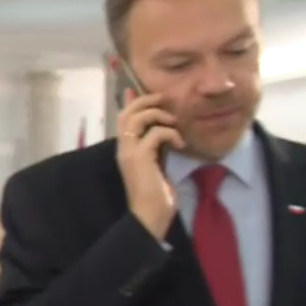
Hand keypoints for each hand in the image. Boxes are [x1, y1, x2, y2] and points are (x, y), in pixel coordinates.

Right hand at [116, 89, 184, 239]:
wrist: (150, 215)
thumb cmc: (156, 194)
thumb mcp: (158, 163)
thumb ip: (158, 145)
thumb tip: (165, 128)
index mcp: (126, 149)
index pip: (124, 118)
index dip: (133, 102)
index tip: (141, 90)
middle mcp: (123, 148)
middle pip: (127, 113)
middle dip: (146, 101)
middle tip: (165, 98)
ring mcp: (129, 152)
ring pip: (137, 118)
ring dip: (159, 114)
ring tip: (175, 122)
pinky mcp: (139, 158)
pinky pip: (155, 133)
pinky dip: (171, 134)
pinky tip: (181, 144)